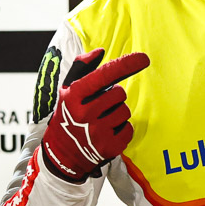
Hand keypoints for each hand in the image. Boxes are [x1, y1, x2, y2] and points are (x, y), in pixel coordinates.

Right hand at [41, 48, 149, 181]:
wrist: (60, 154)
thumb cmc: (67, 115)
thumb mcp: (66, 90)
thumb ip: (82, 67)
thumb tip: (100, 52)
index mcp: (73, 96)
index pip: (104, 75)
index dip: (125, 64)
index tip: (143, 58)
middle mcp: (84, 113)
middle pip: (119, 93)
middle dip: (114, 96)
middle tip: (100, 105)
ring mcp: (97, 132)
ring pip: (125, 111)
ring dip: (118, 112)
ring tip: (101, 119)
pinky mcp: (109, 147)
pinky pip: (129, 129)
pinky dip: (122, 129)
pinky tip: (107, 132)